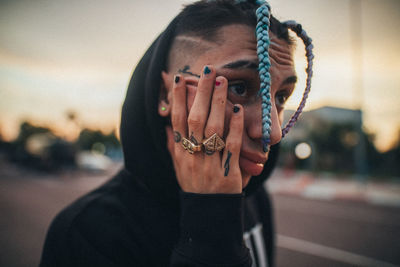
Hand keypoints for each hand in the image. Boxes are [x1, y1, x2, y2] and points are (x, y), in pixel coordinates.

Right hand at [165, 65, 243, 193]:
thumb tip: (166, 127)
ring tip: (222, 82)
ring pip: (212, 128)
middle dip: (200, 93)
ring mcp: (209, 163)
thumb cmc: (194, 186)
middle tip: (208, 71)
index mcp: (180, 153)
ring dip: (217, 103)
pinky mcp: (227, 171)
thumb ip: (173, 147)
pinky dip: (234, 127)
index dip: (177, 100)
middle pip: (194, 119)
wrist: (207, 213)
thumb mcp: (178, 167)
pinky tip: (237, 109)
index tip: (180, 79)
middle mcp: (192, 156)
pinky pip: (231, 145)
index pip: (176, 121)